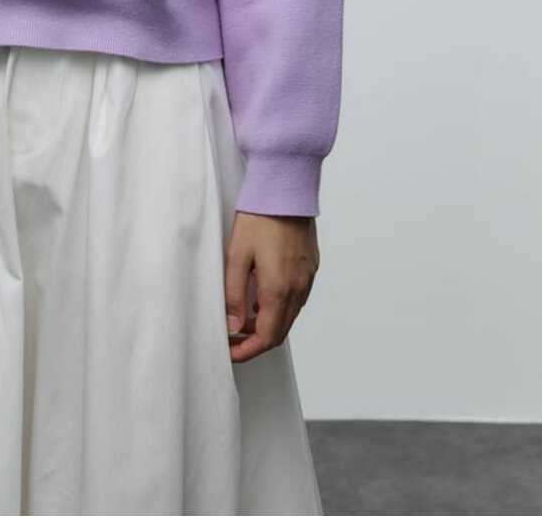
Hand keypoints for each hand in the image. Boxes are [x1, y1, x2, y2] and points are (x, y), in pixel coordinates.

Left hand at [224, 209, 318, 362]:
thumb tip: (233, 327)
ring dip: (268, 324)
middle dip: (256, 341)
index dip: (247, 351)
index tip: (230, 352)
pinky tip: (261, 295)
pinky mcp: (311, 267)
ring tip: (242, 317)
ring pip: (289, 316)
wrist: (286, 189)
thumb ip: (233, 295)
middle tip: (233, 338)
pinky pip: (296, 298)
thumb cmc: (259, 218)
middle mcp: (298, 289)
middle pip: (280, 331)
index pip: (266, 338)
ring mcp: (307, 279)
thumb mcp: (237, 256)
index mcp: (279, 290)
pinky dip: (279, 307)